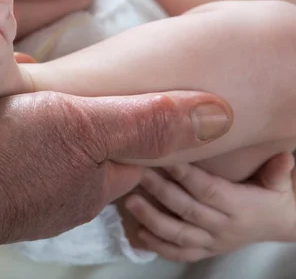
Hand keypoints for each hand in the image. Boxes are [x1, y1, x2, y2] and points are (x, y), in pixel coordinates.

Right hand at [0, 91, 231, 277]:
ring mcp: (22, 184)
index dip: (148, 117)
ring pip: (54, 138)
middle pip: (97, 143)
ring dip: (55, 109)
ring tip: (46, 79)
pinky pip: (17, 138)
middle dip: (99, 108)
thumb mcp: (82, 128)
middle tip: (91, 74)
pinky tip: (6, 96)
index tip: (144, 85)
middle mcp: (60, 190)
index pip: (140, 150)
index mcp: (92, 183)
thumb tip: (220, 115)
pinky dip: (20, 115)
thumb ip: (147, 121)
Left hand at [125, 152, 295, 261]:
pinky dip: (159, 247)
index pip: (208, 190)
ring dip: (152, 219)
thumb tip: (286, 155)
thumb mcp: (278, 182)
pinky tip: (139, 233)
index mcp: (239, 206)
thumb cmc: (271, 195)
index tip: (165, 158)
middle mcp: (223, 226)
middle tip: (139, 174)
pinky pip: (180, 254)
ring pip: (178, 235)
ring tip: (130, 202)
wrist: (277, 224)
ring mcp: (212, 242)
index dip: (186, 175)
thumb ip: (277, 171)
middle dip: (161, 191)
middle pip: (187, 210)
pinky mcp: (205, 252)